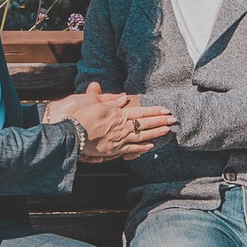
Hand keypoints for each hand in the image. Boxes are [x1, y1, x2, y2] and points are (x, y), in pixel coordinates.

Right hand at [48, 82, 174, 160]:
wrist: (74, 134)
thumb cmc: (82, 118)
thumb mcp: (96, 104)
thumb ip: (112, 101)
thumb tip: (123, 97)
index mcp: (118, 114)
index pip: (141, 112)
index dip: (154, 111)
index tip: (166, 110)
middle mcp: (122, 127)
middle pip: (145, 123)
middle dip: (160, 121)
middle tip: (173, 119)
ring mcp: (120, 139)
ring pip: (142, 136)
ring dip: (156, 133)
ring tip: (167, 130)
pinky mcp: (115, 149)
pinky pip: (132, 149)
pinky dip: (142, 148)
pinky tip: (151, 146)